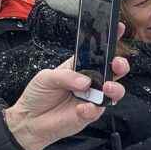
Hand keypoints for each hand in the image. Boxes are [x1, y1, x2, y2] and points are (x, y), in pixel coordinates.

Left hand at [5, 34, 129, 149]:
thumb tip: (86, 81)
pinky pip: (99, 110)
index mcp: (80, 66)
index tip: (117, 29)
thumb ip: (66, 76)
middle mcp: (91, 81)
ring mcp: (93, 97)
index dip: (110, 40)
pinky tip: (81, 108)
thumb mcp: (46, 77)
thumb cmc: (38, 95)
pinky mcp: (91, 114)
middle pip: (114, 70)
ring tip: (106, 87)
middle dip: (120, 64)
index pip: (98, 51)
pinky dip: (92, 108)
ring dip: (115, 88)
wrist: (30, 120)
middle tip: (116, 64)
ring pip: (115, 91)